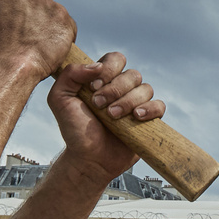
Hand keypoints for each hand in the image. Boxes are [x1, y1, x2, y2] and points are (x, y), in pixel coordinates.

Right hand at [0, 0, 75, 74]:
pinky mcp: (63, 16)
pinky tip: (51, 48)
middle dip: (36, 9)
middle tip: (28, 30)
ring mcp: (47, 1)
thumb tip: (7, 3)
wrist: (9, 65)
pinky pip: (67, 25)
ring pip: (52, 9)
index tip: (24, 2)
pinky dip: (62, 35)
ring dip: (49, 22)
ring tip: (37, 43)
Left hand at [49, 51, 166, 182]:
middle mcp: (123, 88)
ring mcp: (137, 103)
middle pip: (132, 74)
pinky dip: (150, 109)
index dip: (108, 70)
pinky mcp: (149, 120)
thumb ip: (70, 74)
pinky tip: (136, 117)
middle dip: (115, 89)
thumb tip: (97, 65)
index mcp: (104, 79)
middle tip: (99, 105)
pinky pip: (159, 106)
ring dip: (128, 101)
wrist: (87, 158)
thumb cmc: (74, 129)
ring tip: (112, 117)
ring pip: (145, 89)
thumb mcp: (60, 99)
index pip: (116, 59)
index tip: (92, 88)